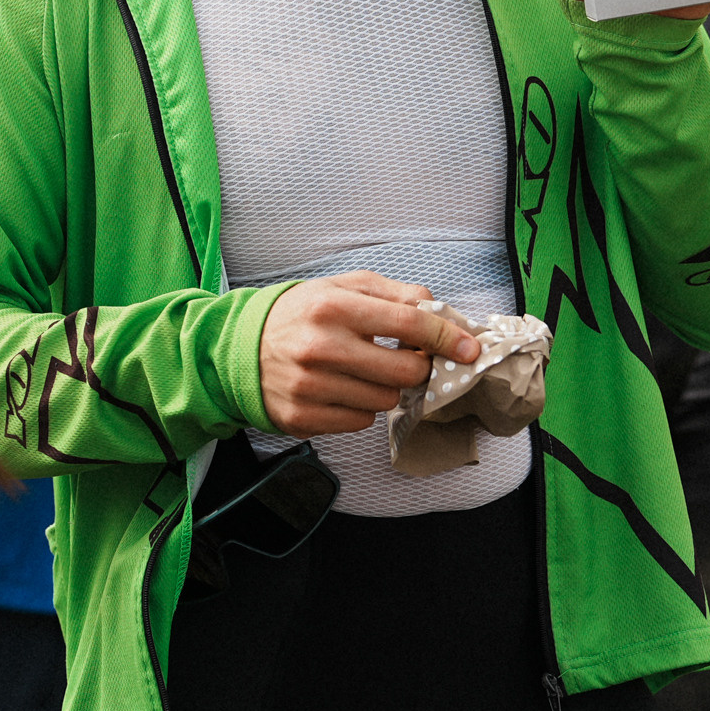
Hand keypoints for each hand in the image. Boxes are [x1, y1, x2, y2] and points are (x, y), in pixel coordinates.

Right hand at [257, 272, 481, 437]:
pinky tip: (343, 389)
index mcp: (334, 306)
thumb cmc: (302, 313)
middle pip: (405, 372)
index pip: (409, 323)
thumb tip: (440, 313)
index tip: (468, 349)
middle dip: (418, 367)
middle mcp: (321, 347)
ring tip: (362, 370)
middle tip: (407, 358)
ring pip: (385, 400)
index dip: (446, 337)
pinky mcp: (302, 417)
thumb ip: (394, 294)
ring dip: (385, 387)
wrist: (241, 347)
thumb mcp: (343, 287)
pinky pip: (360, 422)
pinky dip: (361, 408)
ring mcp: (310, 387)